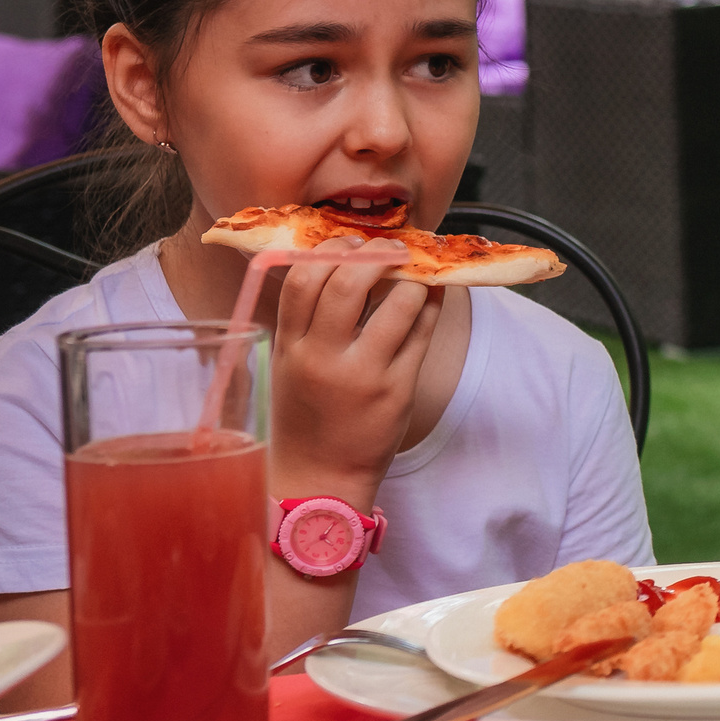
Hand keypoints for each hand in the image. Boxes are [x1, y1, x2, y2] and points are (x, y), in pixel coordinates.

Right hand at [266, 245, 442, 510]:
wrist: (320, 477)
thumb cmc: (307, 413)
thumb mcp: (289, 364)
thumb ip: (306, 319)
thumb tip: (340, 261)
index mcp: (289, 347)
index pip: (302, 279)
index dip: (330, 250)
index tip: (350, 243)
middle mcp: (322, 358)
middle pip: (349, 282)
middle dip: (376, 253)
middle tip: (391, 248)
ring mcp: (364, 375)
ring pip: (398, 303)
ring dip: (412, 278)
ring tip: (414, 272)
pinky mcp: (398, 390)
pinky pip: (422, 333)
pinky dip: (430, 305)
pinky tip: (431, 294)